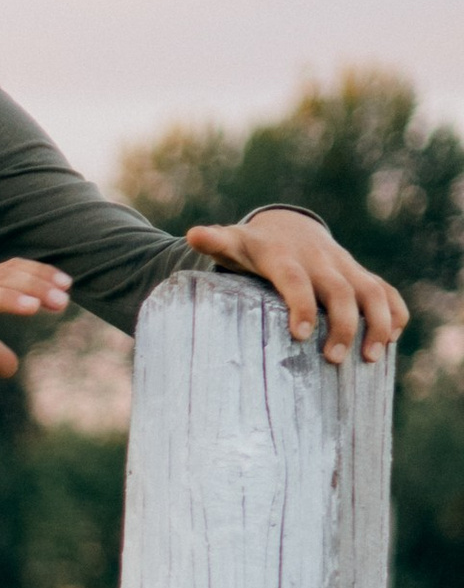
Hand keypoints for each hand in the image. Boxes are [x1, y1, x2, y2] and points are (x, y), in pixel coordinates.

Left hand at [188, 213, 406, 367]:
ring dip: (377, 322)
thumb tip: (193, 234)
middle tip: (334, 359)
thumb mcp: (233, 243)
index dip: (300, 304)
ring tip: (370, 358)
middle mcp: (320, 261)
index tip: (300, 334)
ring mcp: (344, 267)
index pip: (295, 279)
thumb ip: (215, 242)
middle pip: (339, 289)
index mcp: (285, 257)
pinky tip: (392, 338)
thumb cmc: (254, 247)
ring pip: (371, 291)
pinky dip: (394, 311)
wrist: (289, 227)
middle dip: (342, 324)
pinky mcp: (359, 275)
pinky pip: (385, 290)